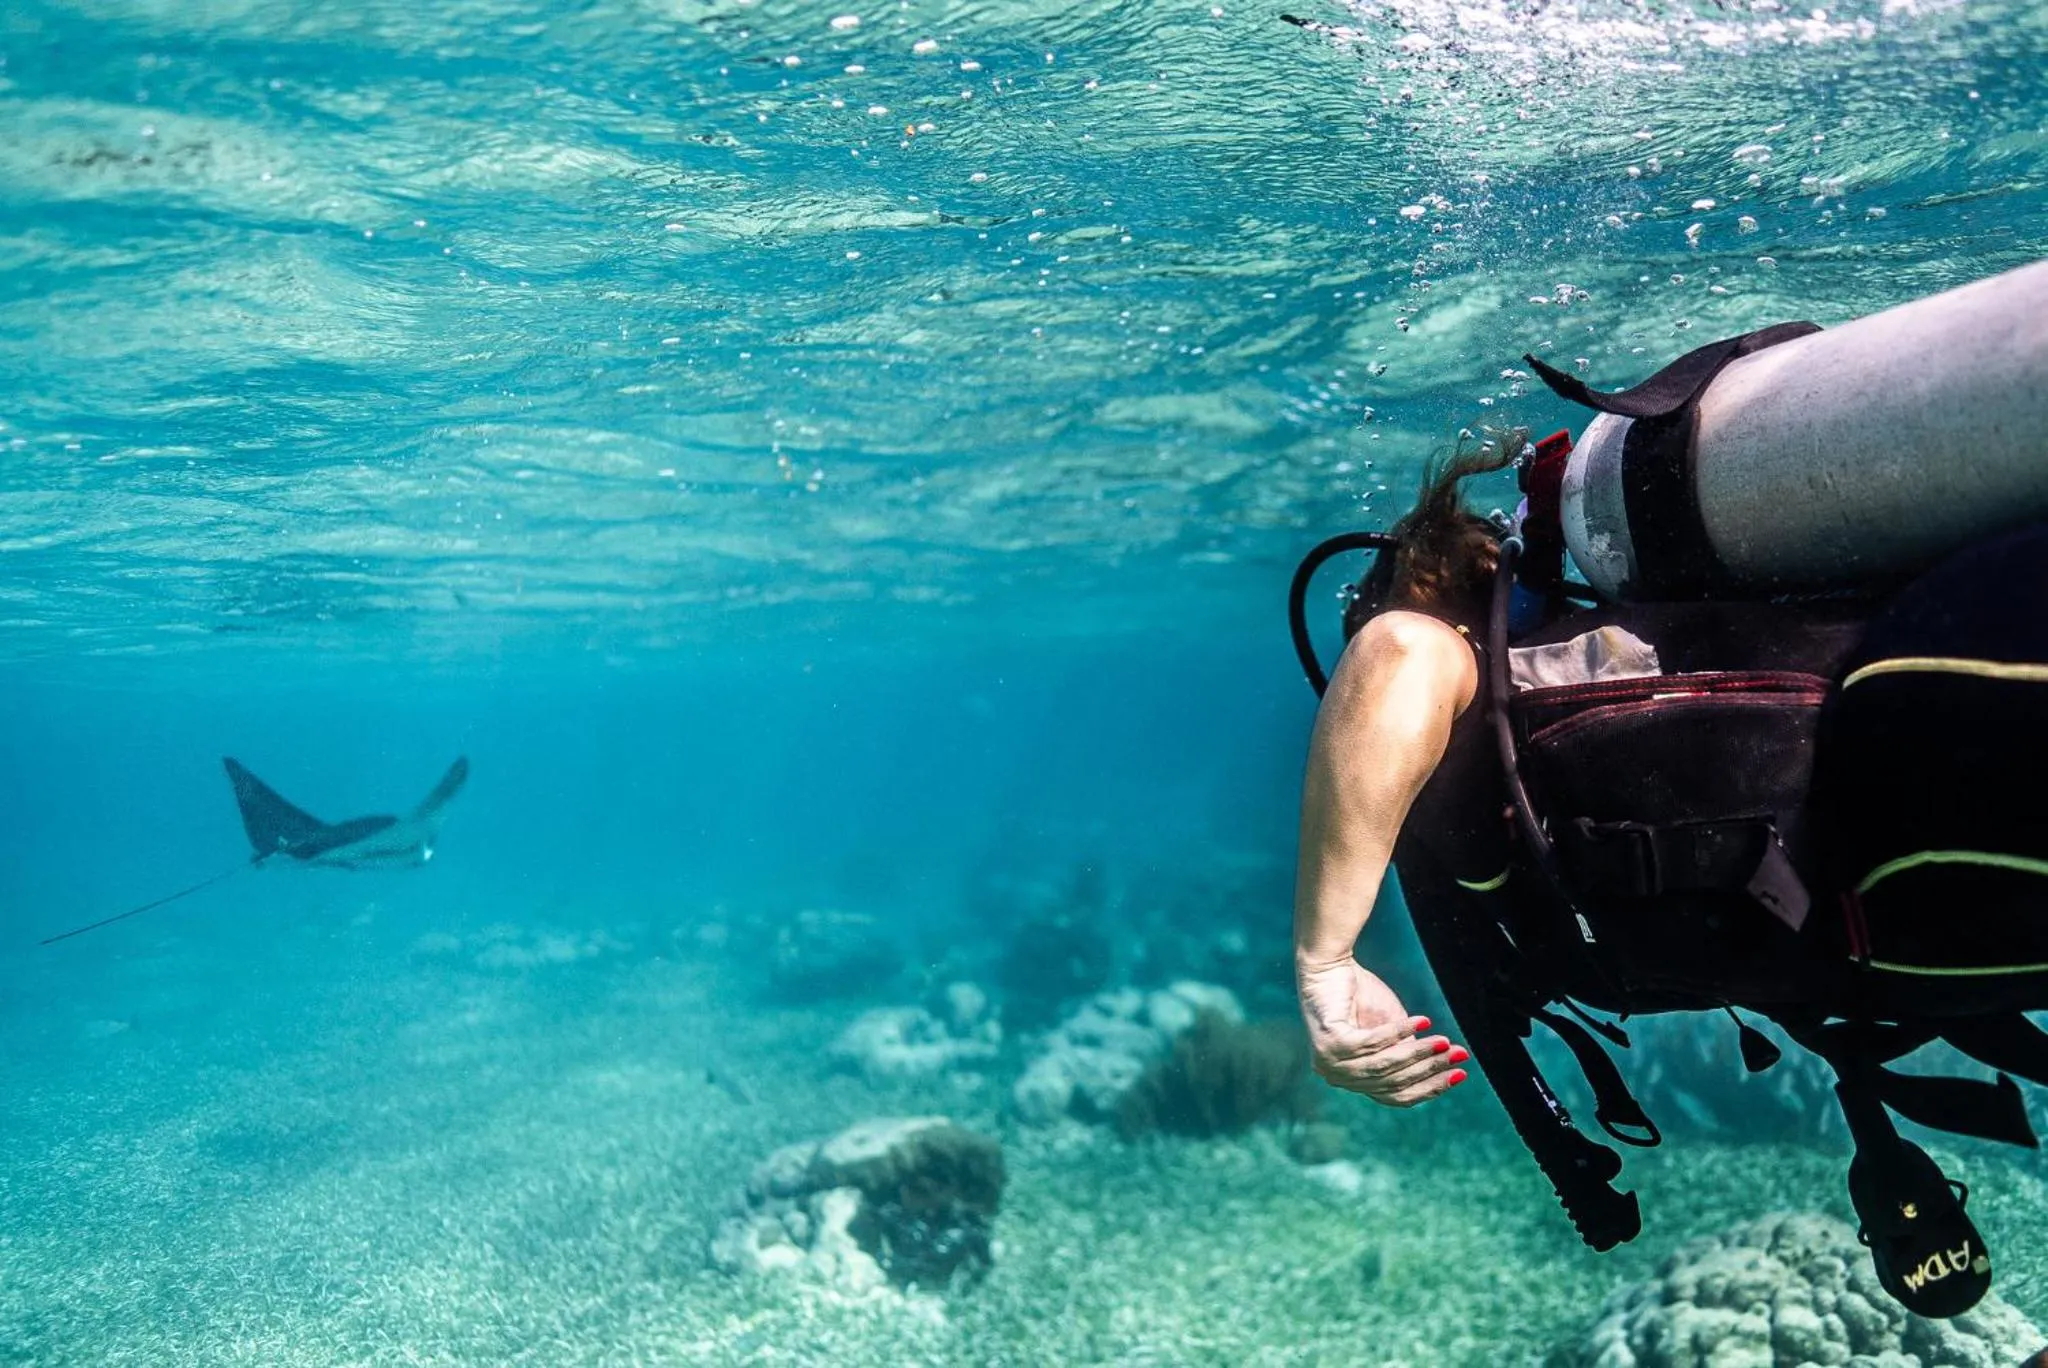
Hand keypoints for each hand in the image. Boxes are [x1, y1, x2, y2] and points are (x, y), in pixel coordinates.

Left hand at [1296, 956, 1467, 1107]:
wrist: (1328, 965)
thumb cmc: (1360, 997)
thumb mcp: (1392, 1034)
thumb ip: (1408, 1056)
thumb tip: (1445, 1074)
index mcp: (1352, 1080)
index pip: (1396, 1096)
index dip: (1430, 1088)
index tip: (1460, 1075)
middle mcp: (1337, 1077)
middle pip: (1393, 1082)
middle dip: (1430, 1069)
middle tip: (1459, 1054)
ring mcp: (1329, 1062)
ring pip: (1386, 1065)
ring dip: (1420, 1053)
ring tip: (1444, 1041)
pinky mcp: (1329, 1043)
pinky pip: (1373, 1043)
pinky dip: (1400, 1032)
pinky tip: (1422, 1021)